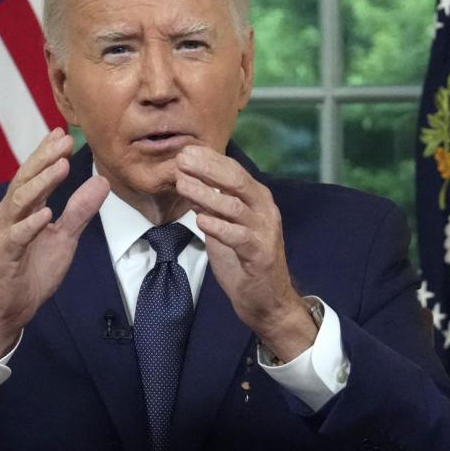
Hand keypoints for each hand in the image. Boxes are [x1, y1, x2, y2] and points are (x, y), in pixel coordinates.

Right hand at [0, 129, 109, 359]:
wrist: (10, 308)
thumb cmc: (32, 269)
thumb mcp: (65, 238)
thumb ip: (80, 210)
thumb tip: (101, 182)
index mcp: (24, 207)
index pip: (35, 174)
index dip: (48, 153)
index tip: (64, 133)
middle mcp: (10, 214)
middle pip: (25, 179)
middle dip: (44, 158)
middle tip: (64, 140)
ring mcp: (5, 233)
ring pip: (19, 201)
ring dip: (40, 183)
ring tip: (60, 167)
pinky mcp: (4, 256)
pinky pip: (16, 237)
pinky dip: (30, 224)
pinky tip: (45, 213)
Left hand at [174, 145, 315, 361]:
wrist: (267, 299)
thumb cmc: (245, 260)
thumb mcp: (225, 226)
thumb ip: (212, 205)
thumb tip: (189, 182)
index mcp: (257, 199)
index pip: (234, 171)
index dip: (210, 159)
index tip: (185, 151)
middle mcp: (264, 210)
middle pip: (237, 181)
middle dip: (208, 168)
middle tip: (182, 160)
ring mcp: (264, 231)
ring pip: (234, 206)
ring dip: (206, 194)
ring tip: (182, 185)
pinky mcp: (260, 254)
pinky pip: (238, 236)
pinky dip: (218, 227)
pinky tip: (200, 219)